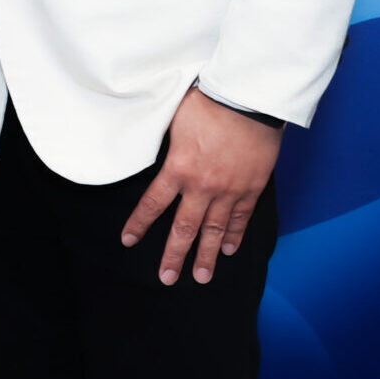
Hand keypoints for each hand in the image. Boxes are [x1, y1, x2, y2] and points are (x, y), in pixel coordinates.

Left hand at [121, 88, 281, 284]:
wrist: (247, 99)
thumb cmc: (207, 103)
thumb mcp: (173, 122)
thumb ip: (166, 146)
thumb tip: (157, 155)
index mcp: (178, 169)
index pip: (152, 204)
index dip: (139, 224)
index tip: (128, 240)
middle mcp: (202, 186)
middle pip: (184, 228)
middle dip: (173, 255)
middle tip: (166, 278)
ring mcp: (229, 190)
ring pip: (214, 230)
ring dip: (206, 256)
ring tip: (201, 277)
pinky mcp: (251, 187)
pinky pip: (241, 218)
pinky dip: (234, 235)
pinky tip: (228, 249)